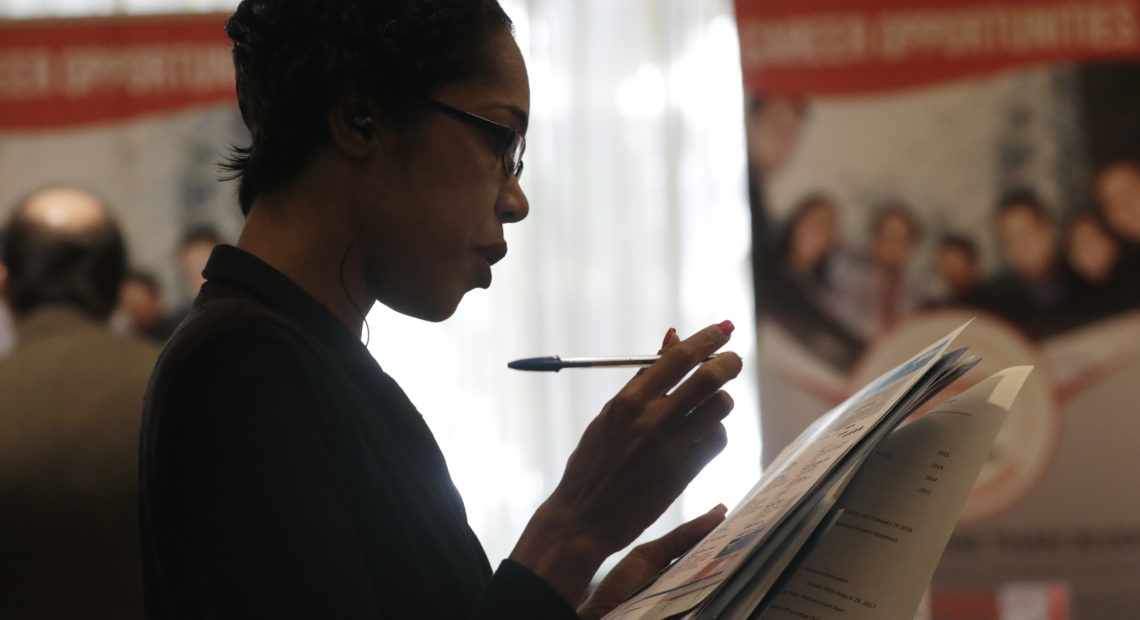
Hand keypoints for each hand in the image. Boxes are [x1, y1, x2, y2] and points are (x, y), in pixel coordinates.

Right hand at [510, 322, 742, 604]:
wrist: (585, 518)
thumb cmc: (593, 462)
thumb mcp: (609, 415)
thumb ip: (642, 380)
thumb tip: (672, 339)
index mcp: (628, 401)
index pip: (679, 357)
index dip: (707, 338)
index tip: (724, 329)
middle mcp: (652, 420)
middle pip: (709, 377)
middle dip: (728, 362)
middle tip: (732, 359)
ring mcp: (672, 447)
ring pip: (720, 407)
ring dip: (721, 399)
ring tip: (710, 403)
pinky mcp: (685, 472)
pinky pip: (718, 439)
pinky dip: (716, 431)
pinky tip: (703, 433)